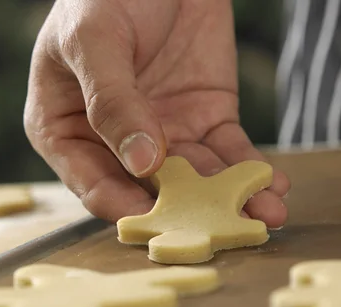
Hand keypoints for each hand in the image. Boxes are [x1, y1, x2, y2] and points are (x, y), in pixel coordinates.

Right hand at [24, 0, 289, 226]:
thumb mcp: (95, 40)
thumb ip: (112, 101)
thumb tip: (142, 164)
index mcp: (67, 128)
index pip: (93, 183)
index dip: (124, 208)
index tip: (158, 225)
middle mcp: (117, 141)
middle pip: (152, 191)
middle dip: (191, 214)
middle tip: (224, 232)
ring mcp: (165, 134)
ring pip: (198, 178)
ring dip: (232, 199)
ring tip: (265, 215)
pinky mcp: (206, 120)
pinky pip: (231, 153)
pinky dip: (253, 170)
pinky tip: (274, 186)